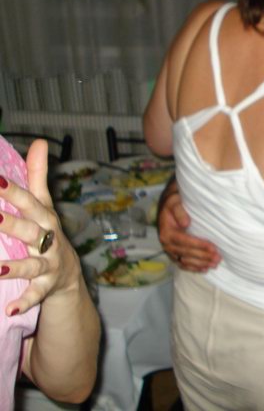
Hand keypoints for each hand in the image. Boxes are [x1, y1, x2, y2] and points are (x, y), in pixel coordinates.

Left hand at [0, 140, 82, 315]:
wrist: (67, 275)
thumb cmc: (48, 232)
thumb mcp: (44, 205)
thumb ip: (37, 176)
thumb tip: (39, 142)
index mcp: (45, 218)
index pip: (31, 202)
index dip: (15, 192)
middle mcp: (50, 239)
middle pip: (32, 231)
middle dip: (13, 225)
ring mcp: (49, 264)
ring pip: (33, 264)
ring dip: (16, 267)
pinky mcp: (46, 286)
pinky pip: (36, 295)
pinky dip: (25, 302)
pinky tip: (9, 309)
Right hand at [158, 182, 220, 271]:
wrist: (166, 205)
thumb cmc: (173, 202)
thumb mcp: (174, 201)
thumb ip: (179, 211)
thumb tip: (185, 223)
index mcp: (166, 232)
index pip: (185, 241)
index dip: (199, 246)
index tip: (213, 248)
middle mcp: (166, 244)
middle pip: (186, 253)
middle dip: (203, 256)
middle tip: (218, 258)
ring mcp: (169, 250)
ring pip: (185, 261)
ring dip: (200, 264)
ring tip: (214, 264)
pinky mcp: (173, 253)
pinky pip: (182, 263)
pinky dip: (193, 268)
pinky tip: (204, 269)